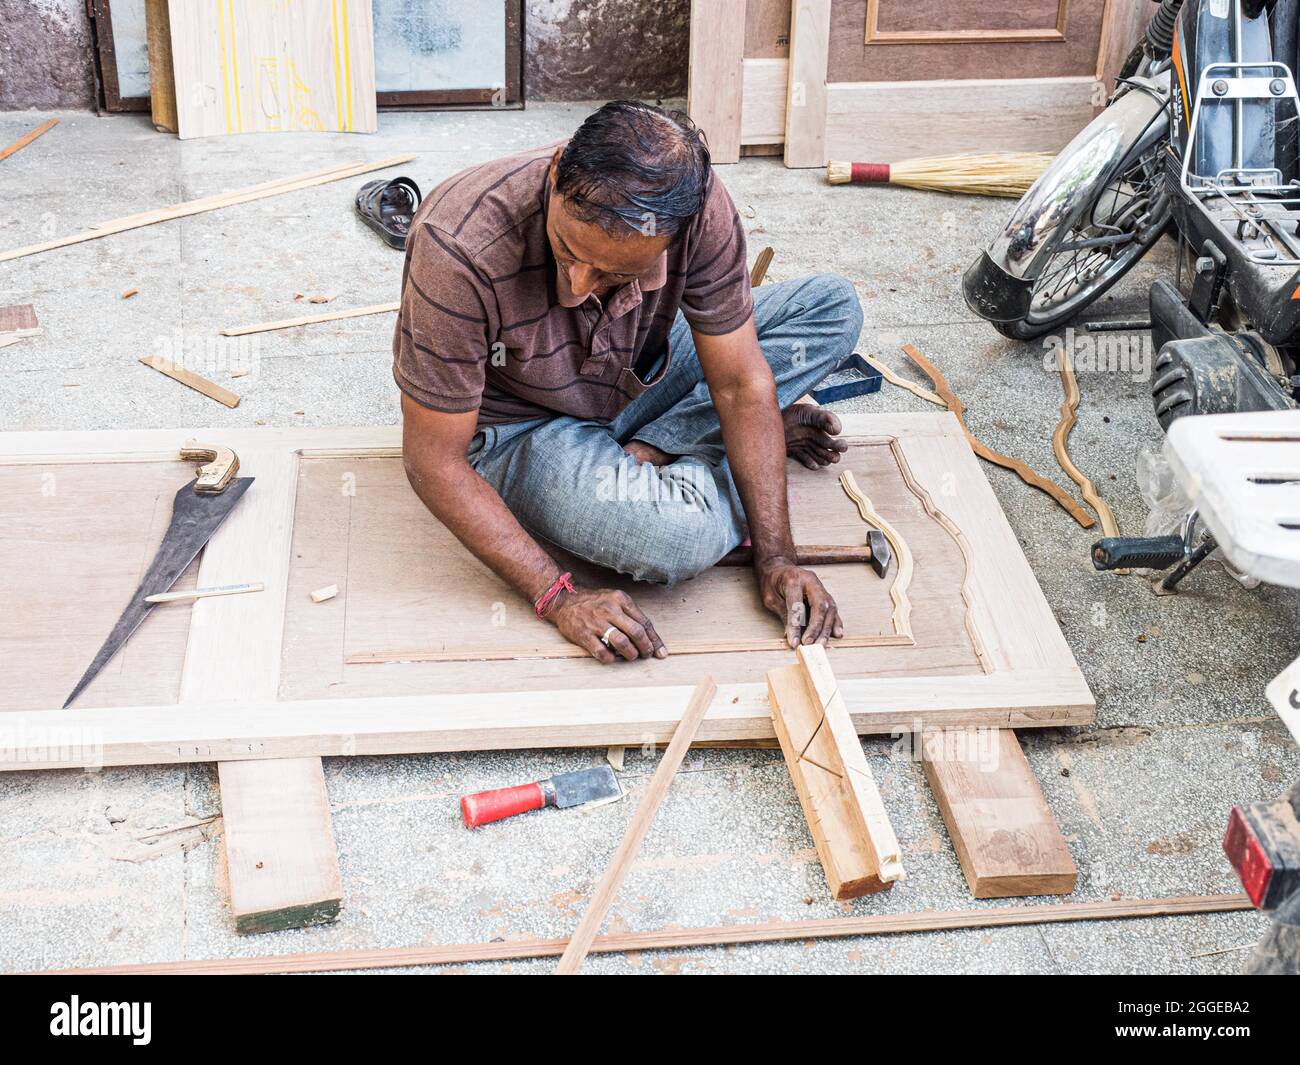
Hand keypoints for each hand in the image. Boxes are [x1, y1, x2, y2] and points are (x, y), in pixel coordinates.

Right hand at [550, 586, 666, 663]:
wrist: (565, 600)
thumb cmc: (594, 601)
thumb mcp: (615, 599)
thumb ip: (631, 613)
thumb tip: (648, 635)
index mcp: (620, 599)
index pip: (644, 622)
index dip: (654, 639)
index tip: (660, 651)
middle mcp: (610, 609)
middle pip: (636, 633)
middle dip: (646, 648)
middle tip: (647, 655)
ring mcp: (596, 623)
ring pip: (622, 643)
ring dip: (631, 654)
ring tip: (632, 656)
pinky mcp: (584, 635)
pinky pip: (602, 652)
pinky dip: (611, 659)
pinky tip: (613, 658)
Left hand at [756, 559, 843, 647]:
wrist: (778, 567)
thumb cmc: (771, 582)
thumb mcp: (770, 597)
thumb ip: (782, 614)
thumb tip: (791, 635)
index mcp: (793, 579)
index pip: (797, 605)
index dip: (796, 626)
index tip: (794, 642)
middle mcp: (810, 581)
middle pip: (819, 606)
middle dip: (816, 628)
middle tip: (809, 644)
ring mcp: (820, 586)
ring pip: (829, 609)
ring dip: (826, 629)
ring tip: (821, 645)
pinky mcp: (825, 593)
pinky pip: (832, 609)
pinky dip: (835, 622)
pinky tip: (836, 634)